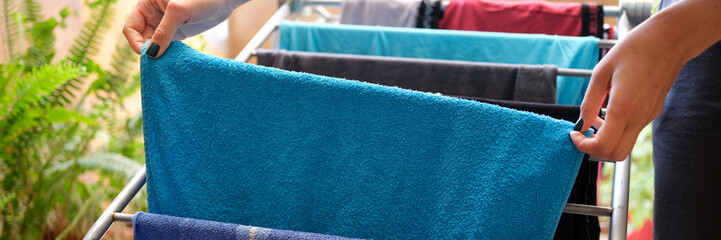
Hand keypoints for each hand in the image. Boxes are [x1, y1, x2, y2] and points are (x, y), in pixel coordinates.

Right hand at [123, 0, 245, 57]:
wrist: (224, 0)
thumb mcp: (178, 11)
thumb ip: (163, 31)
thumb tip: (151, 53)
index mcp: (147, 5)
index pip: (131, 27)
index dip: (135, 41)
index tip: (147, 53)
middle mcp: (154, 15)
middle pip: (141, 37)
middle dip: (147, 50)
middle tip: (158, 61)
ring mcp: (165, 25)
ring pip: (153, 44)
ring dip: (158, 54)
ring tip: (167, 61)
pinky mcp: (177, 33)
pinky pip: (166, 47)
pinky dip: (167, 54)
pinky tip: (173, 59)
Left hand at [568, 0, 720, 160]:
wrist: (669, 40)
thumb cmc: (634, 49)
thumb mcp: (601, 72)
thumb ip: (590, 101)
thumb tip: (582, 123)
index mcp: (623, 107)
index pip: (603, 145)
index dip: (584, 146)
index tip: (574, 134)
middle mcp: (638, 117)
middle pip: (616, 155)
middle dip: (595, 151)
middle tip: (583, 135)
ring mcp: (648, 116)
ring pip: (625, 145)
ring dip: (606, 140)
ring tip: (595, 119)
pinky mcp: (653, 112)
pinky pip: (632, 132)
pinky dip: (617, 131)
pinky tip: (609, 113)